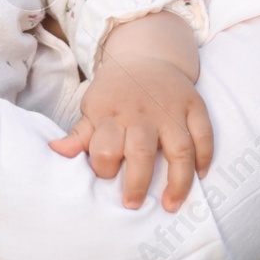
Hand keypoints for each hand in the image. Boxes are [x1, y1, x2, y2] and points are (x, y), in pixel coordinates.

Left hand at [49, 13, 213, 212]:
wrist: (145, 54)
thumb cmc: (115, 91)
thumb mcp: (93, 107)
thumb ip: (79, 134)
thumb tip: (55, 152)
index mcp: (111, 113)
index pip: (105, 147)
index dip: (103, 168)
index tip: (106, 177)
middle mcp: (142, 112)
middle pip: (141, 152)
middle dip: (137, 183)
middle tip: (133, 204)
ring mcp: (170, 109)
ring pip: (179, 149)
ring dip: (177, 181)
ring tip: (170, 204)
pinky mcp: (194, 105)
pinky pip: (204, 135)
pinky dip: (205, 157)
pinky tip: (200, 176)